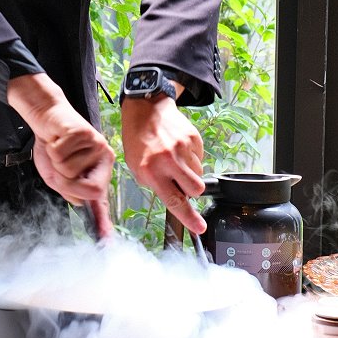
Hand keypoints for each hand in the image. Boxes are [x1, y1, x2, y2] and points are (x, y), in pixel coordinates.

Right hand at [7, 74, 113, 237]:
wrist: (46, 118)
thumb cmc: (52, 146)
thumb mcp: (57, 175)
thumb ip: (70, 191)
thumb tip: (82, 205)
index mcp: (98, 172)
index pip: (100, 200)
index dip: (102, 222)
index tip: (106, 241)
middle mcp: (103, 160)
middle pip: (87, 190)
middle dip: (66, 182)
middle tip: (59, 166)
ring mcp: (98, 147)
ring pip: (71, 171)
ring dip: (56, 161)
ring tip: (58, 148)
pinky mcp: (87, 134)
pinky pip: (63, 154)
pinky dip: (53, 148)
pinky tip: (58, 138)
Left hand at [121, 95, 205, 234]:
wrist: (146, 109)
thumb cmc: (138, 140)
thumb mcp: (136, 167)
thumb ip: (155, 185)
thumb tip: (176, 198)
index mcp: (151, 170)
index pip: (174, 201)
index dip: (189, 218)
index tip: (200, 228)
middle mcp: (168, 160)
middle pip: (196, 190)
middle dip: (192, 191)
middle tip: (180, 181)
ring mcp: (183, 148)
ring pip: (199, 174)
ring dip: (190, 172)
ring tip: (174, 160)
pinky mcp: (193, 138)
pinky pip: (201, 158)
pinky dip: (192, 158)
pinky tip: (178, 149)